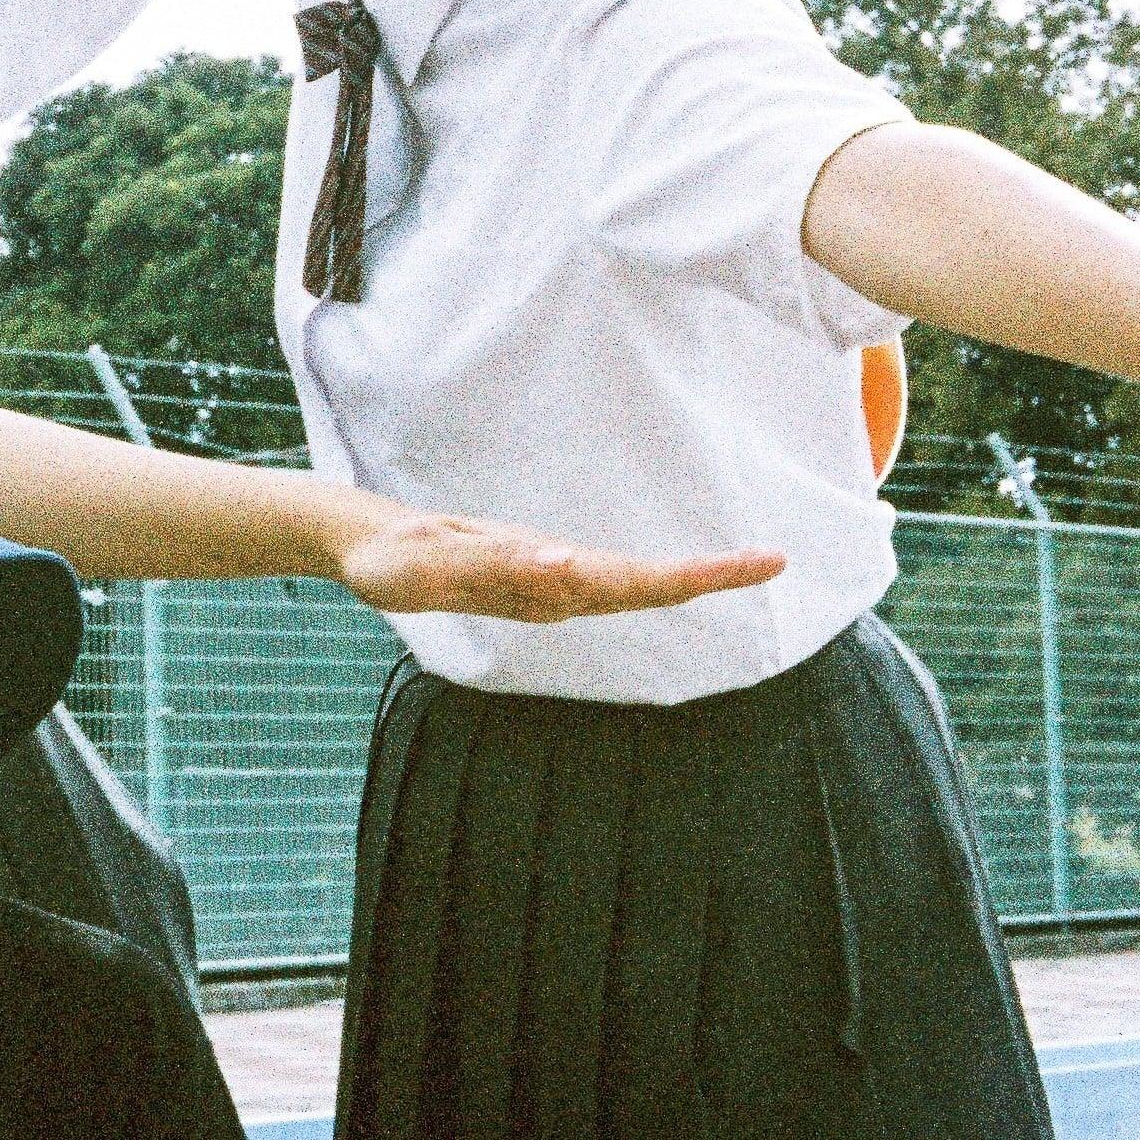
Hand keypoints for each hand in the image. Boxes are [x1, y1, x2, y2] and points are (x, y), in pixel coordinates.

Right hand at [332, 505, 783, 622]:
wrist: (364, 552)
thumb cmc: (394, 560)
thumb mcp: (435, 562)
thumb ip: (495, 566)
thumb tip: (566, 566)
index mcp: (543, 586)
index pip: (638, 583)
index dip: (699, 575)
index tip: (758, 564)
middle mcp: (553, 586)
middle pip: (644, 587)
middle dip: (708, 576)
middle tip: (774, 561)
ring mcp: (542, 578)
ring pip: (627, 584)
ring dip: (683, 578)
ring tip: (741, 566)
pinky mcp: (529, 564)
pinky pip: (601, 576)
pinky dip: (645, 576)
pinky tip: (668, 576)